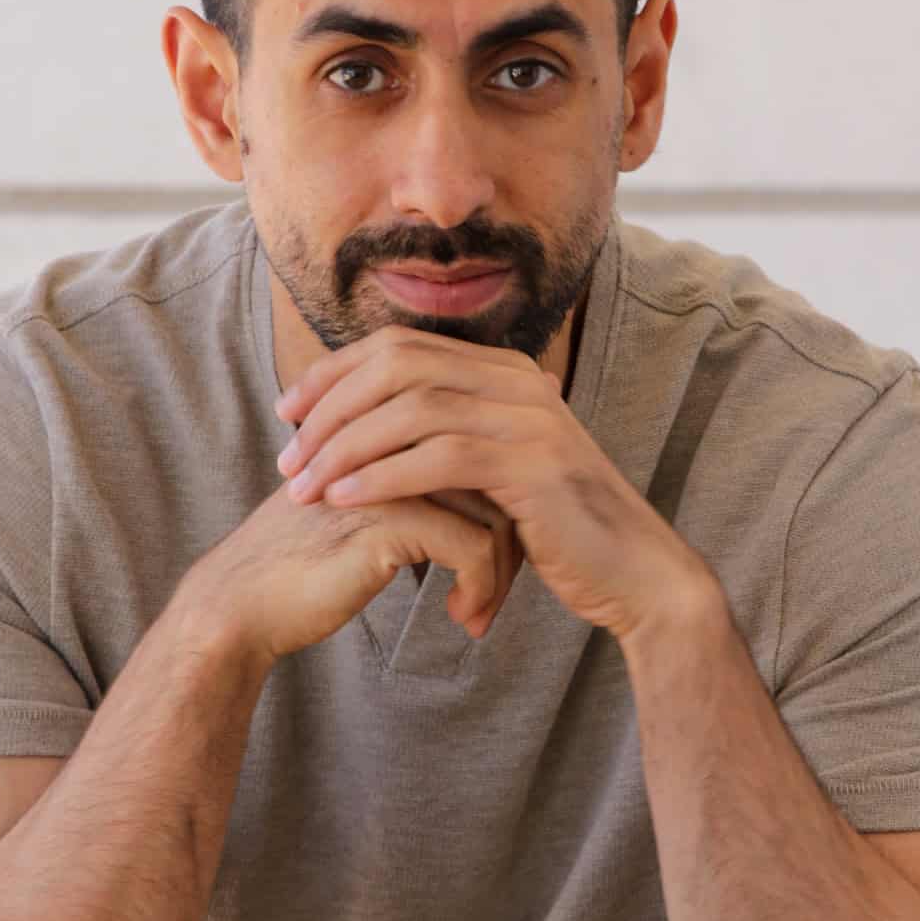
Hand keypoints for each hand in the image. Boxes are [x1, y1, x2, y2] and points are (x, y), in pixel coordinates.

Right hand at [182, 472, 520, 668]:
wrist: (243, 601)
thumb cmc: (302, 566)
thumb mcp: (366, 514)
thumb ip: (411, 492)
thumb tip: (481, 507)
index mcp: (388, 430)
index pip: (479, 458)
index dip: (503, 513)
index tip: (498, 566)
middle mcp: (394, 442)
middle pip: (495, 482)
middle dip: (511, 544)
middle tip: (498, 594)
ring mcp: (392, 476)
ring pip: (493, 514)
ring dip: (500, 574)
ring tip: (479, 613)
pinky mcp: (392, 519)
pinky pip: (471, 547)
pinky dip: (480, 587)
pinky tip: (461, 616)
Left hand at [273, 325, 718, 644]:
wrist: (634, 573)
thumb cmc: (558, 532)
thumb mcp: (497, 472)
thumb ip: (449, 441)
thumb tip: (375, 430)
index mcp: (504, 371)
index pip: (398, 347)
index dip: (333, 374)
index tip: (287, 413)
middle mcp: (517, 380)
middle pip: (396, 366)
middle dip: (328, 408)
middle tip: (285, 455)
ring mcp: (529, 418)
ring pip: (410, 410)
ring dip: (343, 448)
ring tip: (301, 487)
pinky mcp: (533, 466)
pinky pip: (438, 458)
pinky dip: (381, 476)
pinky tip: (343, 499)